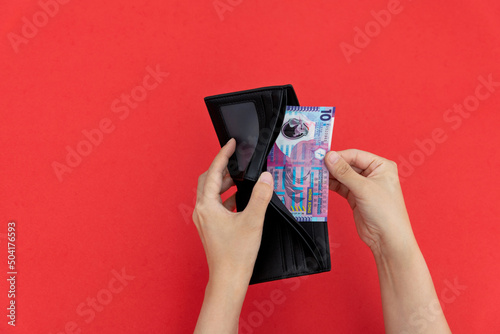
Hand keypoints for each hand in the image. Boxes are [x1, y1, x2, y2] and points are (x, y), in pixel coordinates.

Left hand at [192, 138, 273, 284]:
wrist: (228, 280)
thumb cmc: (236, 255)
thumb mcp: (252, 220)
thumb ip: (260, 196)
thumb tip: (266, 177)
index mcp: (207, 206)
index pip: (214, 172)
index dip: (223, 155)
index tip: (231, 144)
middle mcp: (202, 211)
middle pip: (208, 180)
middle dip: (222, 168)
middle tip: (236, 160)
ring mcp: (204, 220)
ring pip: (211, 193)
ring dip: (225, 184)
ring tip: (241, 179)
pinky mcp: (210, 228)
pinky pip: (215, 205)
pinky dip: (226, 198)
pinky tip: (240, 201)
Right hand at [325, 149, 414, 256]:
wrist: (387, 238)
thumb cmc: (386, 212)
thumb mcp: (364, 188)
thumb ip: (345, 172)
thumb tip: (331, 157)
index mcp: (381, 166)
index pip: (356, 155)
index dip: (339, 156)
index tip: (323, 158)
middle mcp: (373, 174)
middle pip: (348, 165)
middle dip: (333, 166)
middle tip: (316, 166)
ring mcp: (364, 186)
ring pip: (343, 176)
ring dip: (330, 176)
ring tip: (316, 175)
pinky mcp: (356, 197)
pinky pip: (341, 187)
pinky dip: (332, 186)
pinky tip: (322, 184)